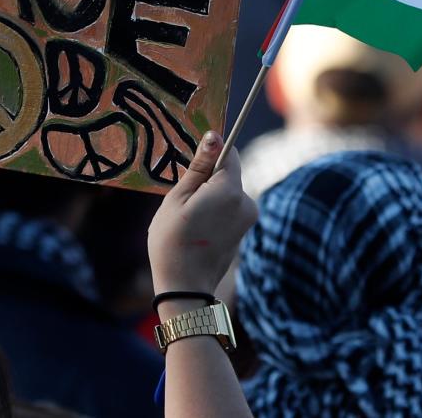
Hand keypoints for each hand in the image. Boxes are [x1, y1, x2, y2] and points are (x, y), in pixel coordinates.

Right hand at [148, 131, 256, 294]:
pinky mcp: (244, 229)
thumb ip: (199, 166)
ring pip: (227, 190)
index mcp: (230, 190)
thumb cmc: (173, 239)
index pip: (229, 153)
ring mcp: (248, 217)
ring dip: (209, 195)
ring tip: (188, 217)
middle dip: (207, 178)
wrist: (185, 286)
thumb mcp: (178, 198)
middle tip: (183, 200)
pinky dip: (214, 210)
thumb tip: (214, 136)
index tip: (191, 167)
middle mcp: (246, 201)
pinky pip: (229, 207)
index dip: (210, 154)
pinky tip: (198, 228)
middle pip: (228, 173)